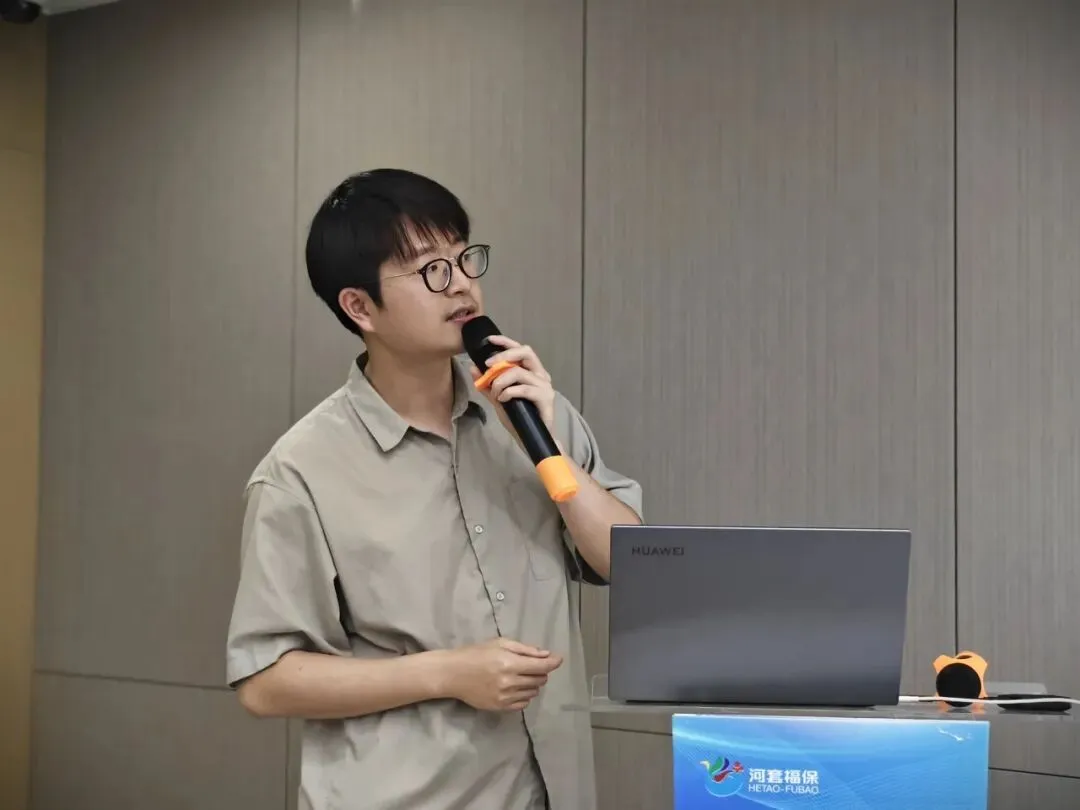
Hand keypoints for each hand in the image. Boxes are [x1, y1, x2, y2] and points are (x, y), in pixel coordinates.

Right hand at [443, 637, 563, 711]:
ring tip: (521, 676)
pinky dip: (524, 695)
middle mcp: (510, 682)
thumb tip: (546, 655)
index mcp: (510, 663)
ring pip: (533, 692)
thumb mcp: (500, 643)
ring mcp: (505, 697)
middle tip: (532, 665)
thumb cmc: (475, 654)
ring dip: (533, 684)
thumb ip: (524, 649)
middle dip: (541, 672)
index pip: (541, 666)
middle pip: (539, 680)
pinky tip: (515, 687)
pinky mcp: (500, 707)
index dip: (553, 663)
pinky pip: (523, 704)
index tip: (559, 659)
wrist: (453, 674)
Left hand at [469, 335, 556, 435]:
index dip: (505, 342)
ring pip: (519, 372)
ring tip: (495, 394)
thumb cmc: (519, 419)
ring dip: (501, 381)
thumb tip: (473, 368)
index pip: (520, 350)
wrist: (532, 440)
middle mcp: (540, 375)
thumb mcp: (498, 400)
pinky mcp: (546, 398)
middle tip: (488, 365)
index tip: (489, 340)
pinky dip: (509, 392)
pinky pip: (524, 389)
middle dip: (503, 356)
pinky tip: (503, 399)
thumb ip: (487, 385)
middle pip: (525, 352)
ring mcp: (545, 386)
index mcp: (531, 372)